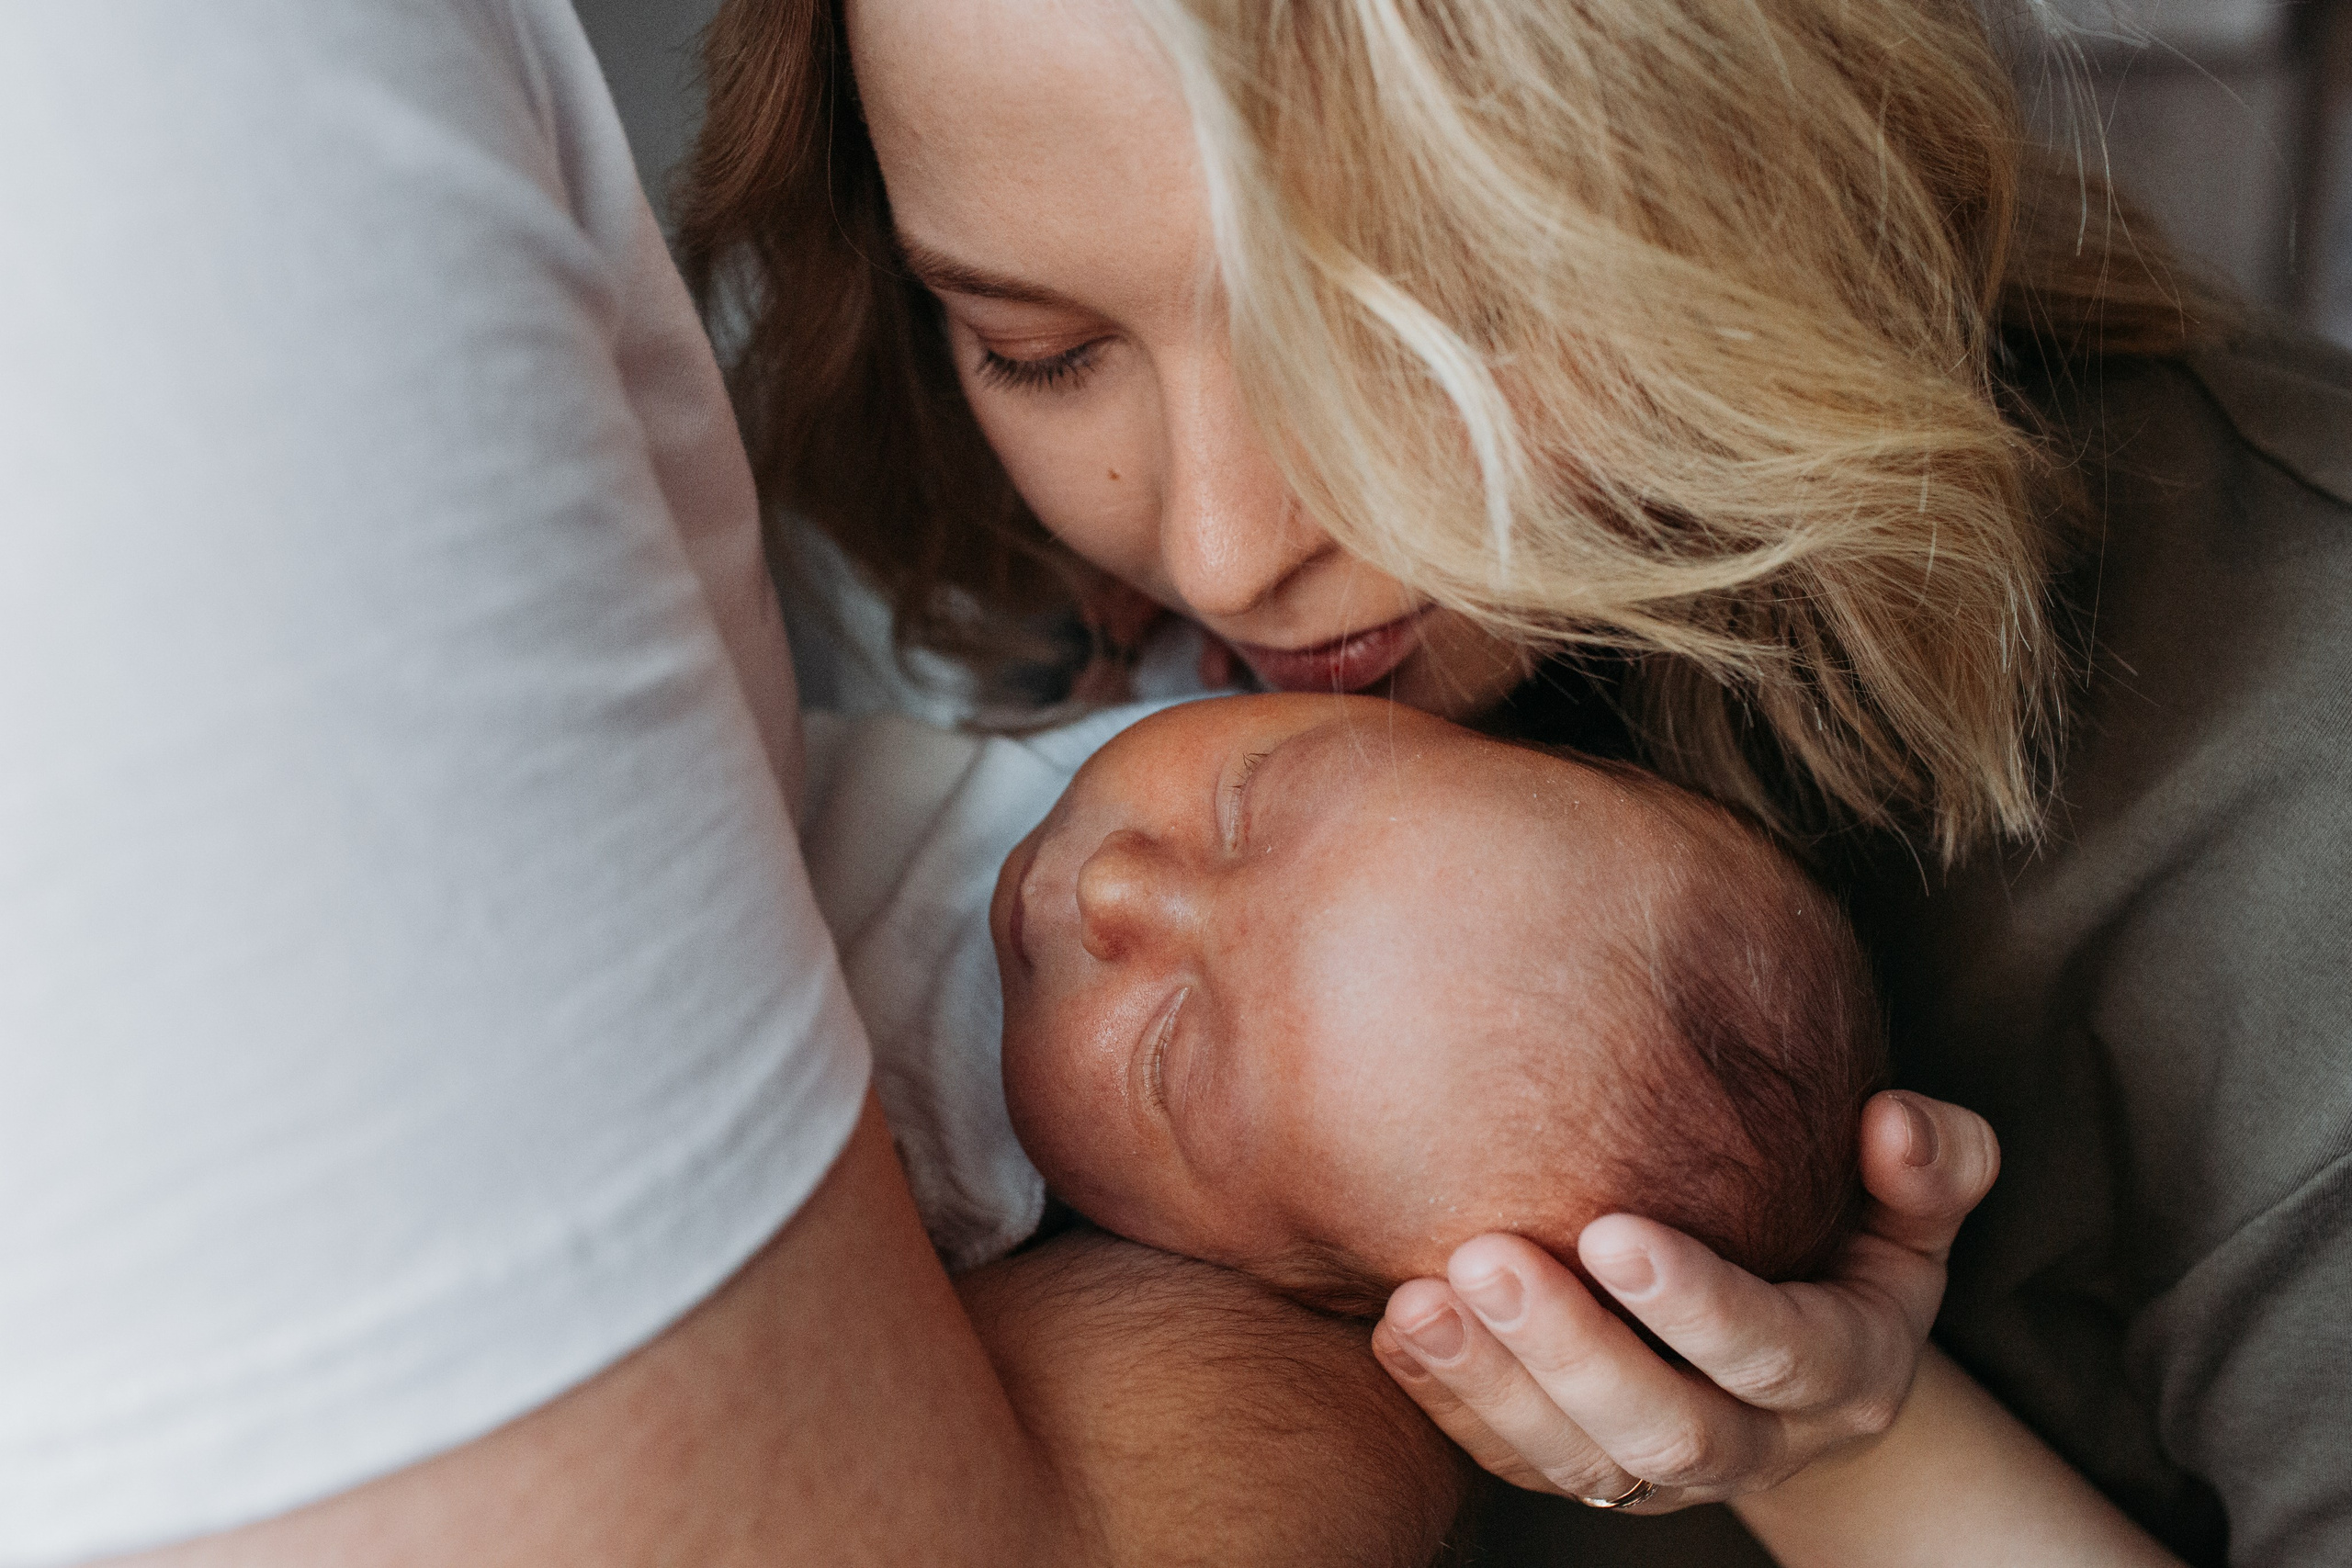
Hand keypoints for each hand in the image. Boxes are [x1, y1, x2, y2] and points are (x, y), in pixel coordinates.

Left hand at [1370, 1089, 1998, 1510]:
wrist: (1807, 1356)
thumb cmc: (1851, 1242)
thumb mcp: (1911, 1210)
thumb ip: (1930, 1164)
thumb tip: (1892, 1119)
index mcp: (1844, 1372)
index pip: (1773, 1352)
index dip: (1697, 1304)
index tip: (1610, 1231)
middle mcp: (1758, 1440)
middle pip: (1665, 1429)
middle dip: (1570, 1348)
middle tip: (1486, 1256)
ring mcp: (1668, 1476)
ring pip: (1579, 1463)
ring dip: (1490, 1385)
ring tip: (1417, 1300)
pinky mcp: (1592, 1473)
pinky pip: (1517, 1463)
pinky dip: (1452, 1404)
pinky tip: (1398, 1327)